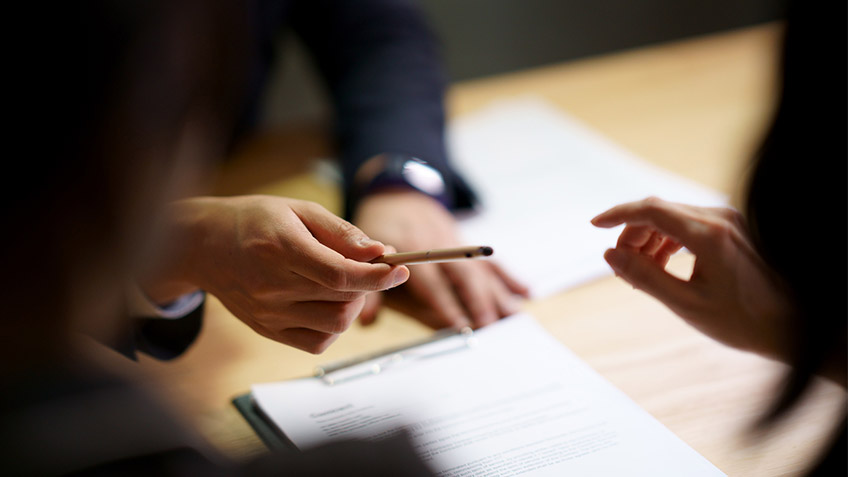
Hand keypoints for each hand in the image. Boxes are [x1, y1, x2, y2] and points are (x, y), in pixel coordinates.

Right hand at [140, 195, 408, 352]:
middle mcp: (272, 287)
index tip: (400, 270)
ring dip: (353, 305)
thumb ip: (341, 232)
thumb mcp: (298, 210)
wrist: (202, 245)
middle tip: (365, 266)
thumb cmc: (253, 220)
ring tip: (342, 283)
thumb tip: (379, 251)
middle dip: (368, 283)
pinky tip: (327, 303)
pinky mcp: (267, 330)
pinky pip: (316, 342)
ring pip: (335, 325)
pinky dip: (333, 326)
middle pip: (342, 299)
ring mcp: (269, 313)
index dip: (377, 276)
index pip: (340, 274)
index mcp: (281, 249)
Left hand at [352, 189, 528, 328]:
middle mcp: (438, 243)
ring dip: (498, 293)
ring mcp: (456, 241)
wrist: (396, 193)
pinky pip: (489, 261)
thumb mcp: (364, 254)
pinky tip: (525, 292)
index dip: (445, 304)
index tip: (458, 325)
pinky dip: (508, 276)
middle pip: (462, 275)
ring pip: (480, 269)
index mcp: (411, 247)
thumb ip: (369, 288)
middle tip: (489, 326)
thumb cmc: (379, 228)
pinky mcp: (465, 241)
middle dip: (477, 301)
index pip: (432, 281)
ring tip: (513, 316)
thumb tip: (365, 322)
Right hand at [591, 197, 790, 359]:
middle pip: (659, 211)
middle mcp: (720, 218)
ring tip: (639, 271)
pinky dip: (668, 240)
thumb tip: (610, 255)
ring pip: (673, 217)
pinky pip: (689, 224)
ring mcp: (729, 221)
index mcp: (709, 234)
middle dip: (632, 234)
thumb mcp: (686, 305)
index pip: (651, 209)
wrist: (794, 327)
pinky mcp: (733, 229)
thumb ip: (644, 277)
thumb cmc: (745, 321)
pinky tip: (661, 265)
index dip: (618, 214)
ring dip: (649, 239)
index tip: (595, 225)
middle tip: (620, 267)